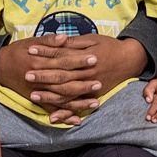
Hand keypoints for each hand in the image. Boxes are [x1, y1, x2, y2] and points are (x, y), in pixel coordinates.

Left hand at [0, 33, 145, 113]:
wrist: (130, 60)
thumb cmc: (109, 46)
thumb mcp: (92, 39)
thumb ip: (74, 43)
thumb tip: (57, 40)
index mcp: (86, 57)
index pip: (61, 55)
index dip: (45, 52)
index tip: (30, 50)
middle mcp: (88, 74)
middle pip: (62, 76)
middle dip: (43, 76)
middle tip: (27, 75)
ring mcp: (91, 87)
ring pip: (68, 93)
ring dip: (50, 95)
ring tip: (33, 95)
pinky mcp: (94, 96)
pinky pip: (78, 106)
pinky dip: (66, 112)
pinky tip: (53, 117)